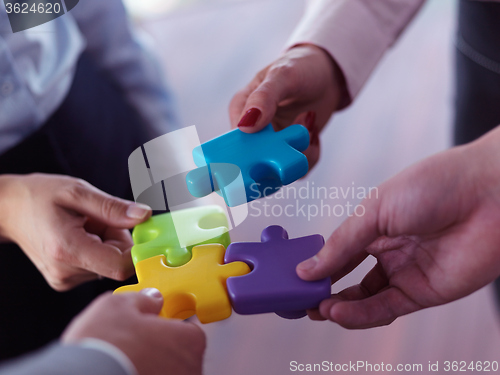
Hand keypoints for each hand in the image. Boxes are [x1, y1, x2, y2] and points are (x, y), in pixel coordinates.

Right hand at [0, 174, 151, 290]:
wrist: (7, 210)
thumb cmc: (39, 196)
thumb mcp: (78, 192)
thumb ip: (113, 207)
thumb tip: (144, 216)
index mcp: (68, 249)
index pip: (120, 266)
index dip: (137, 248)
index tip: (138, 228)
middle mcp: (66, 272)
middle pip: (116, 262)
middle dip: (118, 238)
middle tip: (98, 219)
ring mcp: (65, 279)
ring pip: (108, 263)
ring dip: (106, 242)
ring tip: (83, 225)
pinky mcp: (65, 280)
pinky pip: (97, 266)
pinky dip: (97, 249)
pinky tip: (79, 235)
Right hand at [62, 290, 205, 374]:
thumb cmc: (106, 347)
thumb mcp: (118, 305)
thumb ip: (142, 300)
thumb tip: (151, 299)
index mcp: (189, 341)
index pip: (188, 332)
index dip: (166, 329)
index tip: (152, 329)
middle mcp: (190, 369)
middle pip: (180, 358)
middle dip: (160, 353)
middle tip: (134, 348)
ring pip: (168, 374)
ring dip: (151, 370)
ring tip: (124, 364)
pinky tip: (121, 374)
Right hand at [229, 44, 347, 169]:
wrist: (328, 74)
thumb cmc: (300, 67)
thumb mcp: (282, 76)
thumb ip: (263, 98)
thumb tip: (245, 127)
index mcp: (240, 112)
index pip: (232, 143)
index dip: (245, 156)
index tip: (266, 155)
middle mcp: (253, 133)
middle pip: (254, 165)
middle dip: (278, 161)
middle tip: (298, 138)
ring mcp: (272, 146)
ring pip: (278, 172)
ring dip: (299, 155)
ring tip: (309, 126)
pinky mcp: (290, 153)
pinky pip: (299, 169)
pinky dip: (311, 156)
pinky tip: (314, 133)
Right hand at [297, 126, 499, 327]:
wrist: (490, 192)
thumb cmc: (434, 186)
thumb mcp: (374, 209)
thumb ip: (341, 243)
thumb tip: (307, 268)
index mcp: (373, 225)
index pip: (337, 251)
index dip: (315, 264)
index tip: (293, 276)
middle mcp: (387, 251)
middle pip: (348, 277)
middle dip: (323, 290)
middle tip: (299, 300)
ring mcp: (404, 272)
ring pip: (364, 298)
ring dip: (338, 306)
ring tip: (316, 309)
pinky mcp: (423, 293)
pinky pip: (385, 308)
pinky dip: (360, 313)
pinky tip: (338, 311)